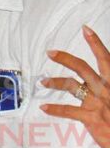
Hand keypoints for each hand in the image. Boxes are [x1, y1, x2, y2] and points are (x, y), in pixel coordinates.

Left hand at [43, 26, 109, 147]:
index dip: (96, 43)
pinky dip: (54, 109)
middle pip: (82, 67)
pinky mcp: (91, 118)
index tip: (85, 29)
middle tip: (50, 52)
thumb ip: (109, 81)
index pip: (106, 58)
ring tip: (43, 82)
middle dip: (65, 58)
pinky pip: (68, 110)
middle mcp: (106, 88)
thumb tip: (102, 75)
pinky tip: (44, 108)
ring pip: (71, 86)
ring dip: (55, 82)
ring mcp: (98, 102)